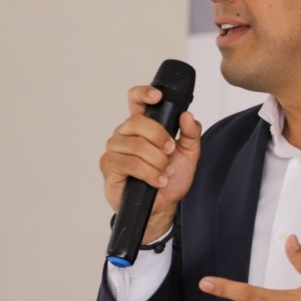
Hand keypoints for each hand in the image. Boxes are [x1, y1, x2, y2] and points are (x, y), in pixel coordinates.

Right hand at [99, 85, 201, 242]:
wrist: (162, 206)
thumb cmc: (171, 178)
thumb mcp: (189, 154)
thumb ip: (191, 134)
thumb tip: (187, 116)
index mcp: (142, 125)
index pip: (135, 99)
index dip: (143, 93)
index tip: (157, 97)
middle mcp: (125, 134)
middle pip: (137, 122)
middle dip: (160, 138)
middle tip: (170, 151)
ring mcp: (114, 150)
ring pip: (136, 145)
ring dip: (156, 161)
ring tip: (163, 172)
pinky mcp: (109, 167)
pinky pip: (130, 164)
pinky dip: (149, 173)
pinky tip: (157, 180)